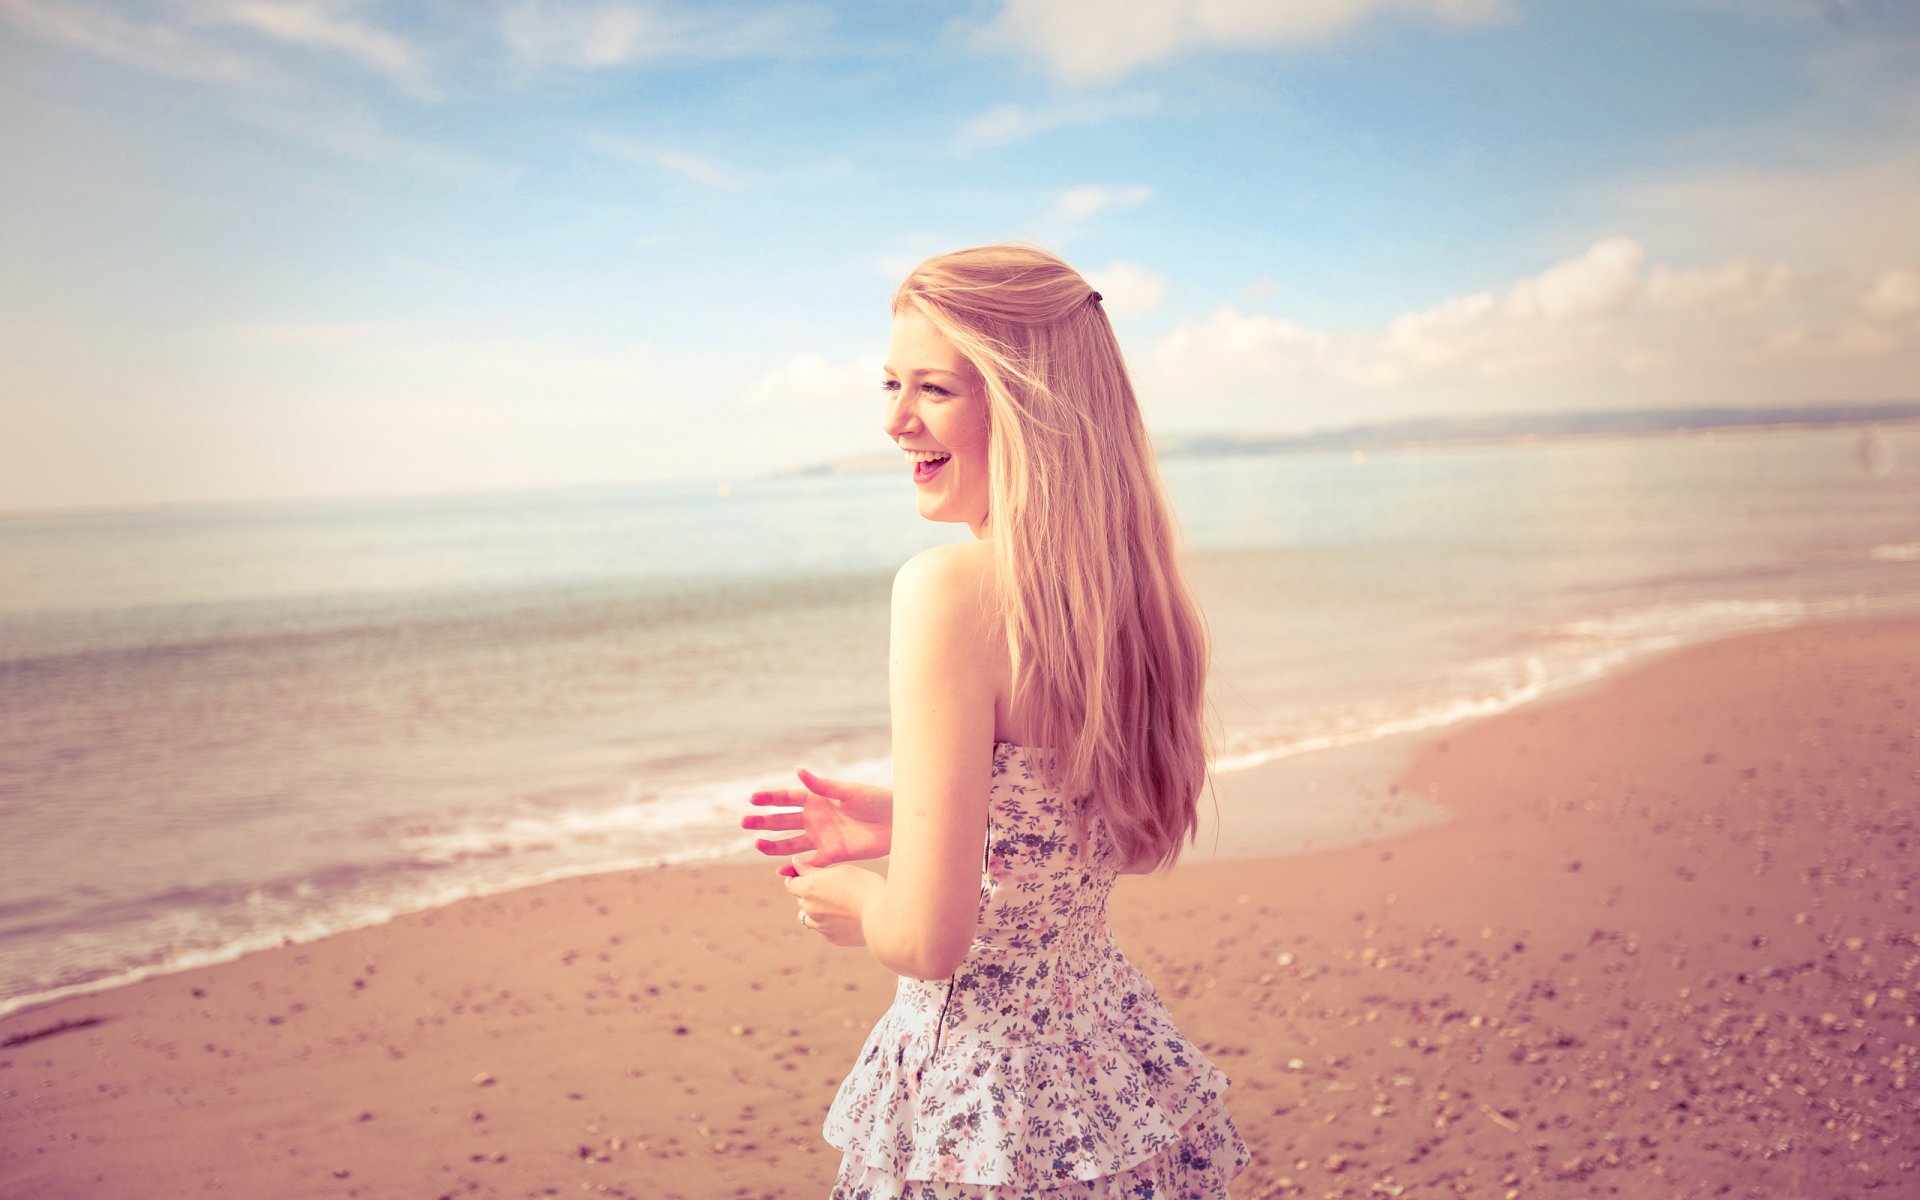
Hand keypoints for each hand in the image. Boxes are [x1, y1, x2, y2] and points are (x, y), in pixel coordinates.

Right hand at [742, 769, 893, 875]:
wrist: (897, 823)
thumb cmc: (876, 800)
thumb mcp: (848, 791)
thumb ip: (822, 786)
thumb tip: (798, 771)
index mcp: (817, 798)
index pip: (787, 798)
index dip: (770, 798)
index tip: (752, 798)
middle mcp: (815, 818)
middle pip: (783, 821)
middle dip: (763, 822)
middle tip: (744, 823)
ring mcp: (821, 837)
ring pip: (790, 843)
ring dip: (773, 845)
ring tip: (757, 845)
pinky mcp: (832, 855)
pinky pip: (808, 863)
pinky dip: (794, 867)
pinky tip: (780, 870)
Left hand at [785, 859, 881, 947]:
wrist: (884, 916)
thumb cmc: (865, 886)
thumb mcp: (841, 871)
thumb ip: (813, 869)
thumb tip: (794, 863)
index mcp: (810, 889)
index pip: (790, 884)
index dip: (797, 878)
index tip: (808, 875)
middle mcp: (810, 909)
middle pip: (801, 900)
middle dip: (810, 893)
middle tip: (833, 886)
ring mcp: (820, 926)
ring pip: (809, 916)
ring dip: (817, 910)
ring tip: (839, 904)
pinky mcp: (832, 938)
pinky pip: (823, 928)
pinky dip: (830, 922)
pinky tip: (848, 916)